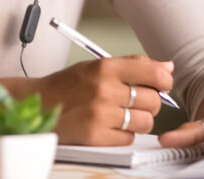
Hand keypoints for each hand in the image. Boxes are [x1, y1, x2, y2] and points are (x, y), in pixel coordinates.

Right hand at [32, 55, 173, 145]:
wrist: (37, 104)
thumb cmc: (66, 85)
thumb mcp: (96, 65)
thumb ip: (133, 64)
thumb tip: (167, 66)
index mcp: (105, 67)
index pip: (153, 73)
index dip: (164, 80)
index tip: (162, 84)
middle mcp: (104, 89)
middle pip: (153, 100)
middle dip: (149, 103)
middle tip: (136, 101)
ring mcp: (100, 114)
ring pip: (145, 122)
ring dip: (139, 120)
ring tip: (123, 115)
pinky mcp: (96, 136)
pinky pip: (129, 138)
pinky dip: (124, 134)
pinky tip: (111, 125)